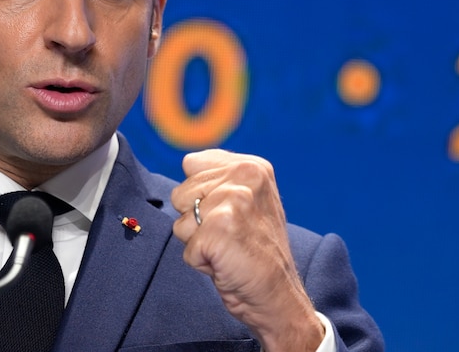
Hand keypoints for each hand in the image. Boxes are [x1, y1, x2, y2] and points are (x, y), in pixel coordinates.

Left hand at [171, 150, 323, 351]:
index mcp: (251, 166)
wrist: (277, 294)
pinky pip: (186, 247)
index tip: (227, 214)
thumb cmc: (256, 250)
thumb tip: (189, 163)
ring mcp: (233, 201)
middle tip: (228, 235)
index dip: (200, 195)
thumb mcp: (248, 200)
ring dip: (197, 240)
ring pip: (180, 220)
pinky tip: (225, 262)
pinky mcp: (220, 228)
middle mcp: (244, 176)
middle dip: (195, 220)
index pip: (192, 163)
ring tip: (226, 247)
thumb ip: (219, 178)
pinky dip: (200, 261)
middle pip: (180, 194)